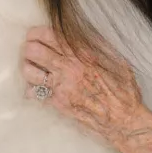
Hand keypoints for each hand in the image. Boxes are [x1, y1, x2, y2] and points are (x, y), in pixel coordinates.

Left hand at [21, 26, 151, 152]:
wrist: (124, 120)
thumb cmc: (124, 89)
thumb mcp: (117, 59)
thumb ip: (99, 44)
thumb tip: (83, 32)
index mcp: (82, 53)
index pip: (49, 35)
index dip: (36, 33)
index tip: (34, 35)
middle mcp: (69, 68)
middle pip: (33, 51)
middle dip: (28, 48)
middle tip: (30, 50)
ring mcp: (61, 87)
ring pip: (29, 71)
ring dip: (27, 67)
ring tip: (31, 67)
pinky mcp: (58, 103)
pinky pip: (34, 93)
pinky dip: (31, 89)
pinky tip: (36, 87)